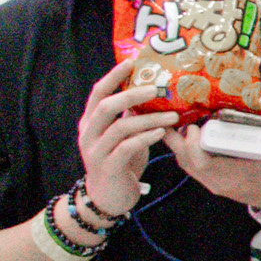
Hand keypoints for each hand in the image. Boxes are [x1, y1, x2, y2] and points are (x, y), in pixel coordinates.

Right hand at [73, 59, 174, 216]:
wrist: (107, 198)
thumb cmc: (119, 163)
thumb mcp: (122, 137)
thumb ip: (128, 117)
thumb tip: (147, 93)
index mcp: (90, 122)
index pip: (98, 92)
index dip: (114, 76)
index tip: (132, 62)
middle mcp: (88, 133)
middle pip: (106, 106)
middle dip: (132, 94)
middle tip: (157, 88)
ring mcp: (96, 150)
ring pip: (121, 127)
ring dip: (149, 119)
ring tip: (171, 115)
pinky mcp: (108, 167)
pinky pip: (127, 147)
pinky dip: (146, 138)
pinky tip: (162, 134)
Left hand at [173, 114, 260, 210]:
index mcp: (238, 175)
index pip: (204, 164)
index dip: (192, 145)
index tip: (194, 126)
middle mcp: (221, 182)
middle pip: (187, 162)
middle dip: (176, 139)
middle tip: (176, 115)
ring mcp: (214, 183)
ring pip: (186, 163)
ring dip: (178, 142)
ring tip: (176, 119)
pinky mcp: (211, 181)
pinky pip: (191, 166)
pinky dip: (184, 148)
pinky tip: (185, 131)